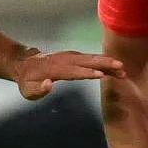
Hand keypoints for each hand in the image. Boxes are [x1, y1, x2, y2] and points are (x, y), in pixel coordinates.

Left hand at [5, 48, 123, 100]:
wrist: (25, 64)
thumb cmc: (27, 81)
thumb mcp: (28, 90)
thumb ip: (38, 89)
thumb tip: (48, 85)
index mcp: (55, 69)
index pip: (73, 71)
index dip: (87, 73)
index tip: (101, 74)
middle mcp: (65, 60)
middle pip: (87, 61)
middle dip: (104, 64)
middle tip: (121, 68)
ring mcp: (70, 56)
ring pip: (91, 58)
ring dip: (107, 62)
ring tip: (123, 69)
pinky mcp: (74, 57)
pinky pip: (90, 59)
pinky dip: (103, 62)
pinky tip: (114, 67)